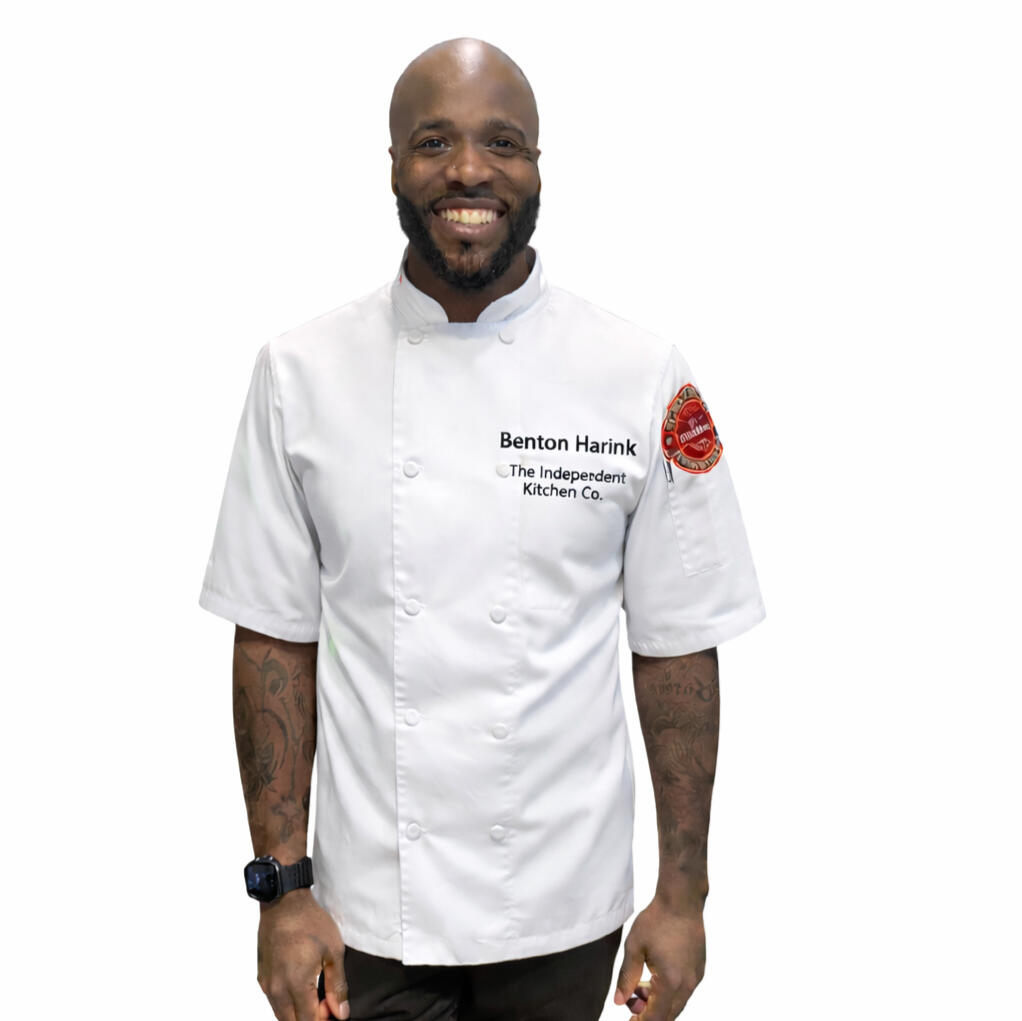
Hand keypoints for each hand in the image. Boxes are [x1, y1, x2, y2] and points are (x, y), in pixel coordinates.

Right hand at [256, 889, 349, 1020]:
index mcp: (296, 985)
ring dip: (298, 1013)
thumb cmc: (310, 922)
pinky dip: (287, 1003)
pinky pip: (274, 1001)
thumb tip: (341, 1014)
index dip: (323, 1020)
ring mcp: (266, 984)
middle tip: (326, 1003)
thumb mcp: (333, 952)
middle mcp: (276, 989)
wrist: (284, 901)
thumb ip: (337, 986)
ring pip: (281, 1015)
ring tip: (316, 995)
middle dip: (310, 1019)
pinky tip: (301, 988)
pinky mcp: (261, 976)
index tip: (334, 1008)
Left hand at [613, 898, 705, 1018]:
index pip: (656, 1018)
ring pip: (676, 1004)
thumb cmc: (656, 920)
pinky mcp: (699, 970)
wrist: (682, 900)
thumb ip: (626, 977)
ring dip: (658, 1003)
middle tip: (631, 1003)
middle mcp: (687, 984)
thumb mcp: (634, 947)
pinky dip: (668, 993)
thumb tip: (619, 1001)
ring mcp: (696, 978)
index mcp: (670, 982)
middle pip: (668, 1015)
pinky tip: (653, 978)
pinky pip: (683, 992)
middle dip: (648, 1014)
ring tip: (639, 986)